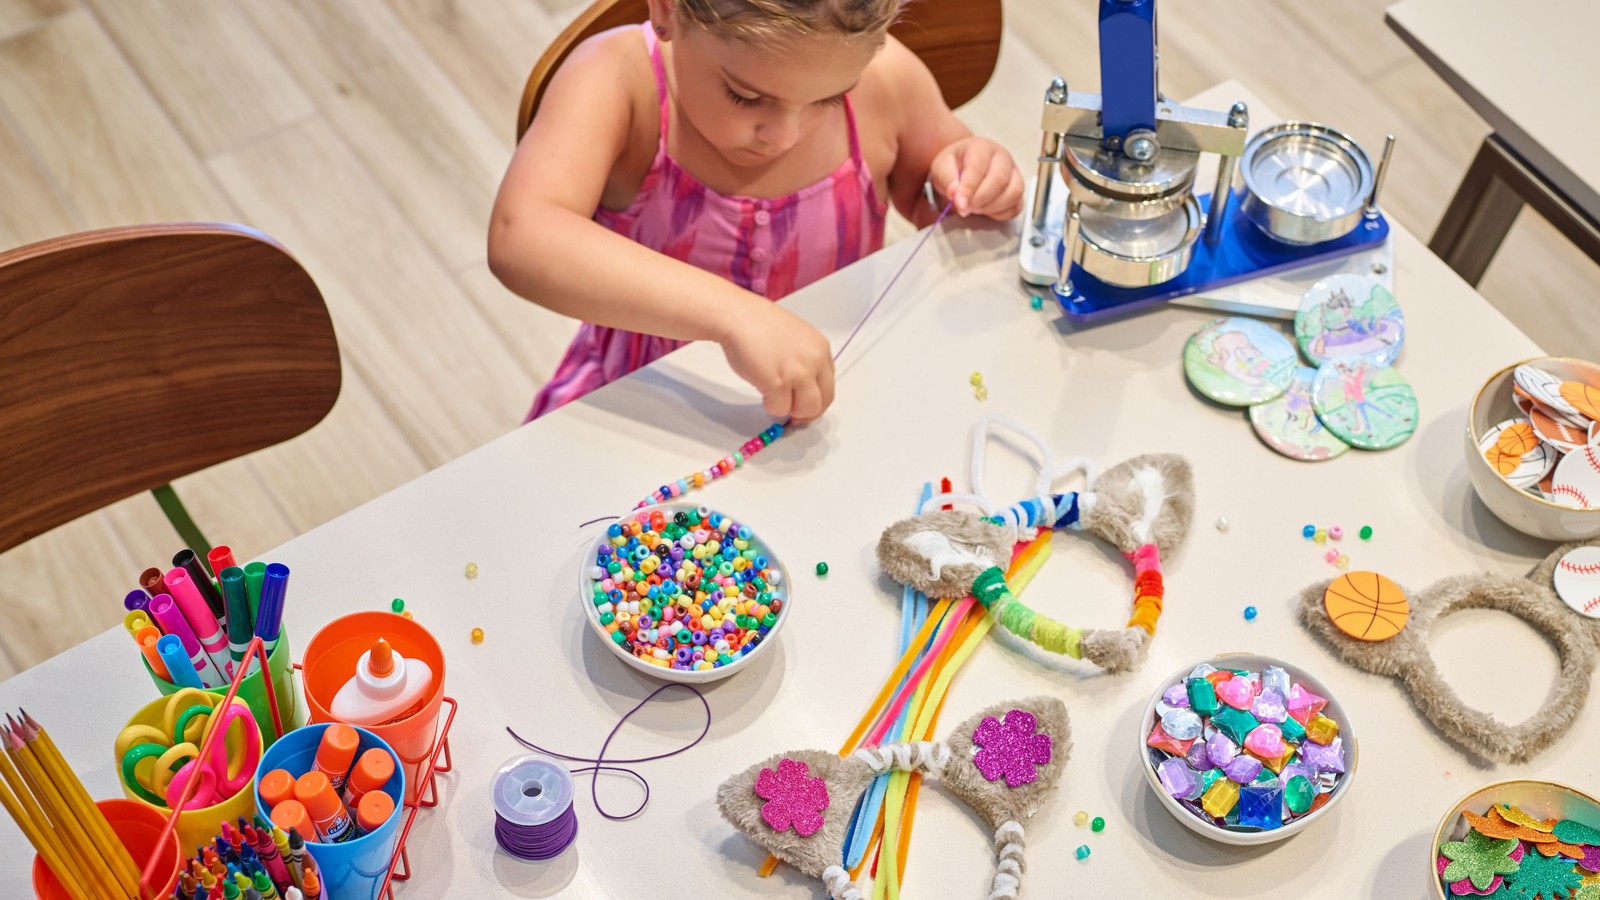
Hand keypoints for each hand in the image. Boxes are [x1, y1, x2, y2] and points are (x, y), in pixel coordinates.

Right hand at [719, 300, 835, 422]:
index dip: (816, 401)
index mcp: (821, 349)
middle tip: (792, 415)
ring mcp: (798, 373)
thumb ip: (805, 361)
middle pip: (822, 402)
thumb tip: (803, 390)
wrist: (738, 317)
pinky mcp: (778, 384)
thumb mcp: (797, 338)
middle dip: (806, 413)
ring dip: (789, 409)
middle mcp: (814, 361)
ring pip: (805, 410)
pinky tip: (762, 390)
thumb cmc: (758, 325)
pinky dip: (770, 405)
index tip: (805, 407)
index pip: (829, 387)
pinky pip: (780, 408)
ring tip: (774, 397)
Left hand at [929, 137, 1024, 219]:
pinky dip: (1000, 213)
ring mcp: (1014, 173)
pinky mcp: (1017, 190)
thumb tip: (955, 193)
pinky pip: (1016, 206)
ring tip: (974, 207)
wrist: (964, 167)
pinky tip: (986, 210)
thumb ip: (947, 179)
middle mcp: (1002, 158)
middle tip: (965, 208)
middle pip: (1000, 180)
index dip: (968, 189)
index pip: (978, 168)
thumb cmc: (955, 165)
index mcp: (982, 147)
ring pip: (1013, 193)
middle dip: (980, 200)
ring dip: (991, 207)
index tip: (960, 204)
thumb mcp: (941, 167)